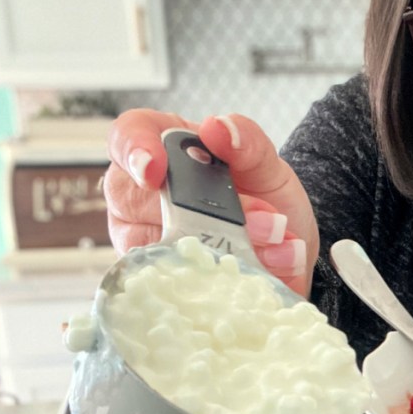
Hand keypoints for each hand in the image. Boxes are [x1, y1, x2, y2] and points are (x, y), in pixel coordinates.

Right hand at [101, 109, 318, 295]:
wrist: (286, 238)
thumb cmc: (259, 191)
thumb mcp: (266, 163)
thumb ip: (248, 141)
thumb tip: (218, 127)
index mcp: (158, 151)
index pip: (126, 137)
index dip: (133, 150)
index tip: (155, 168)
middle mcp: (140, 201)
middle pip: (148, 204)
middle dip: (213, 214)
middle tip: (267, 220)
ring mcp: (150, 246)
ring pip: (173, 250)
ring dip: (237, 249)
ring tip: (279, 241)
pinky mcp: (172, 285)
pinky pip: (196, 285)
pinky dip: (247, 274)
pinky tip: (278, 265)